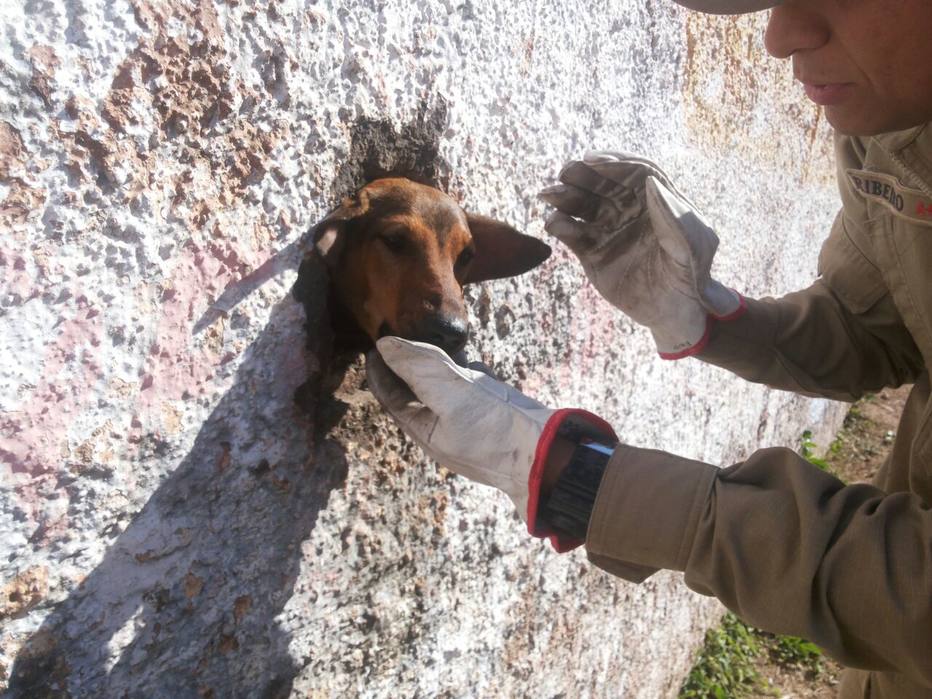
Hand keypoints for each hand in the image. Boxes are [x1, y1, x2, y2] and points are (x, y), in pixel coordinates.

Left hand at [366, 336, 614, 549]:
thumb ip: (418, 369)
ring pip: (444, 386)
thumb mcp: (450, 396)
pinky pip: (472, 388)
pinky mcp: (492, 412)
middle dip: (406, 363)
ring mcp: (469, 419)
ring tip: (429, 338)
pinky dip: (465, 370)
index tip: (374, 342)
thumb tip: (385, 345)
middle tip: (399, 333)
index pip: (391, 396)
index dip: (381, 369)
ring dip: (436, 363)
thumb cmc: (494, 432)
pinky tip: (468, 357)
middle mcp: (443, 425)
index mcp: (424, 429)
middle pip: (415, 390)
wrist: (546, 453)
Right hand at [539, 152, 743, 357]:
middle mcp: (629, 210)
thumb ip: (673, 215)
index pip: (633, 172)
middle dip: (583, 175)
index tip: (594, 160)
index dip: (614, 162)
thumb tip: (650, 181)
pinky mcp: (592, 253)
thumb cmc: (692, 274)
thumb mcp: (692, 244)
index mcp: (656, 200)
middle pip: (602, 184)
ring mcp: (608, 230)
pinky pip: (572, 235)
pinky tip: (553, 223)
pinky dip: (560, 226)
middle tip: (565, 172)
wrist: (675, 311)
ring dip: (564, 197)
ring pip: (582, 206)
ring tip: (548, 195)